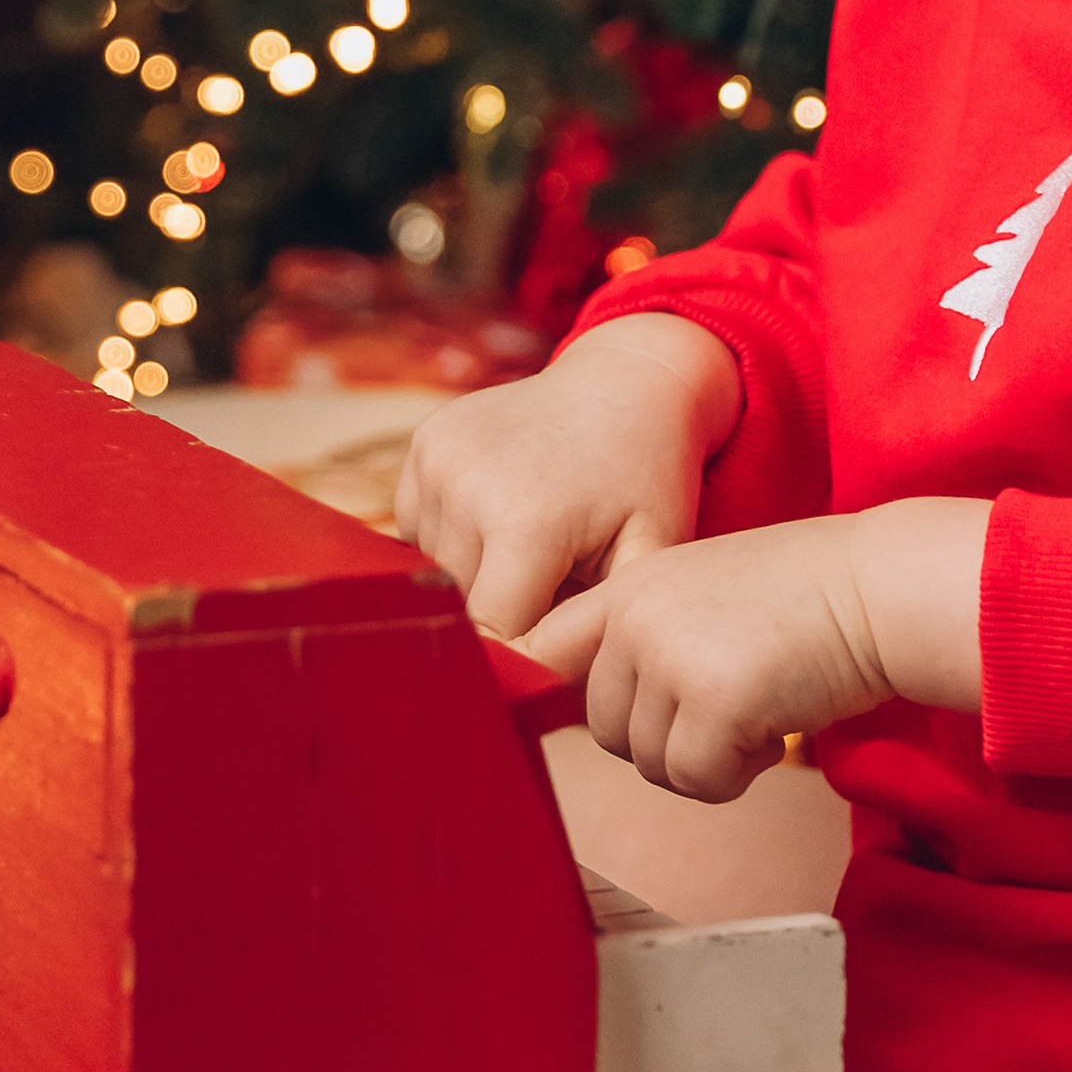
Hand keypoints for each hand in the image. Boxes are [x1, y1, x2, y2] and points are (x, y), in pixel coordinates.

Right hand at [396, 313, 742, 639]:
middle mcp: (467, 485)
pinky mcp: (424, 442)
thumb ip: (596, 628)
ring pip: (438, 567)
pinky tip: (506, 515)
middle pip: (464, 601)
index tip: (560, 650)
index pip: (495, 633)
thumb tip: (540, 691)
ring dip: (478, 575)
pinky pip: (421, 527)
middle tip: (559, 589)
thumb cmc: (650, 477)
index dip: (525, 654)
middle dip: (507, 612)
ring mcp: (437, 457)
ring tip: (537, 548)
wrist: (627, 380)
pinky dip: (458, 537)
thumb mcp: (651, 554)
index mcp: (527, 520)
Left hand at [521, 497, 993, 800]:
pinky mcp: (712, 702)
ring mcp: (669, 657)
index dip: (557, 694)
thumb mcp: (705, 592)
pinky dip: (738, 774)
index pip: (544, 650)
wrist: (882, 586)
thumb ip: (649, 638)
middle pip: (604, 729)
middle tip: (728, 715)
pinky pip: (698, 780)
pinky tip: (778, 727)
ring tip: (760, 709)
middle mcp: (634, 616)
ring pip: (650, 764)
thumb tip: (605, 719)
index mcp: (629, 585)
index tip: (583, 720)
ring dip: (706, 759)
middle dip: (665, 741)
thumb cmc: (811, 595)